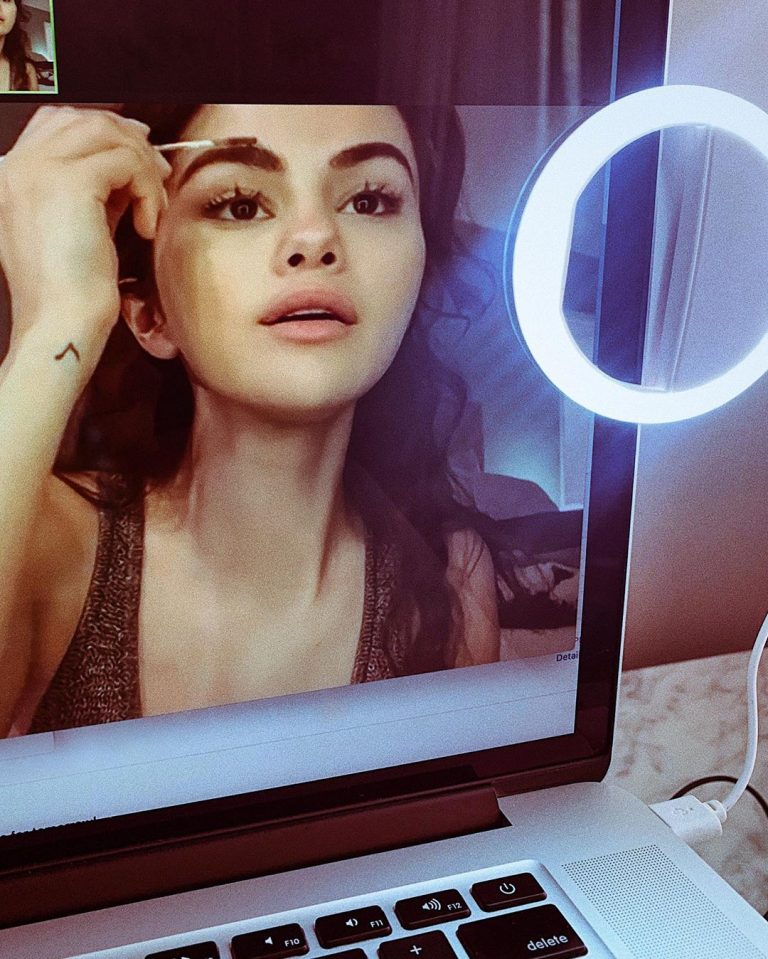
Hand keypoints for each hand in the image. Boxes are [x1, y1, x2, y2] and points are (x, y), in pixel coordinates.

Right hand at [0, 106, 170, 346]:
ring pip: (109, 134)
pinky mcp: (71, 182)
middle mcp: (18, 165)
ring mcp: (40, 169)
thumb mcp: (82, 228)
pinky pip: (126, 162)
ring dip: (143, 167)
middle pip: (85, 118)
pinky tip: (147, 225)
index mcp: (12, 176)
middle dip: (130, 140)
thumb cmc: (72, 293)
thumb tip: (130, 170)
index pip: (57, 121)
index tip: (140, 152)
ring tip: (154, 208)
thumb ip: (98, 194)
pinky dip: (148, 190)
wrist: (60, 323)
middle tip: (160, 173)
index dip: (104, 128)